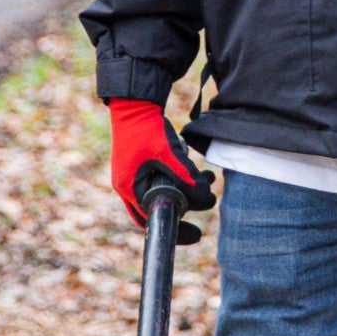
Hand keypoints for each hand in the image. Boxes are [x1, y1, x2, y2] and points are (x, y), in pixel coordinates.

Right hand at [105, 98, 214, 241]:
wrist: (134, 102)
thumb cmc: (146, 127)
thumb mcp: (168, 153)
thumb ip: (186, 176)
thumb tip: (205, 197)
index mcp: (129, 187)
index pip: (151, 220)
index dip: (175, 229)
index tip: (197, 233)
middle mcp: (128, 184)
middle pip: (158, 208)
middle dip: (185, 206)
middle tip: (207, 202)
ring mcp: (132, 174)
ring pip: (162, 192)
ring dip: (186, 190)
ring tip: (209, 180)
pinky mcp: (140, 163)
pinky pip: (161, 179)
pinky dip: (179, 178)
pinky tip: (195, 171)